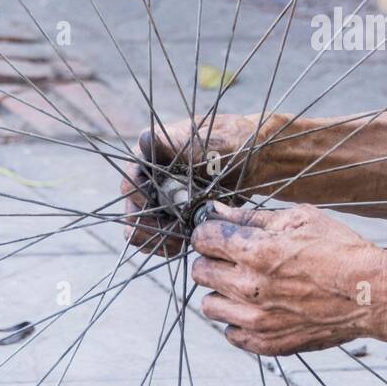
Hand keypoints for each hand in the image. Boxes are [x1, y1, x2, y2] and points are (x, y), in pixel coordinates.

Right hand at [124, 114, 262, 257]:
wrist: (255, 160)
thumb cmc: (231, 143)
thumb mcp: (203, 141)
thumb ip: (173, 145)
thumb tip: (144, 139)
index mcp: (150, 157)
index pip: (131, 183)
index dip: (139, 199)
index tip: (160, 207)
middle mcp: (149, 180)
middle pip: (132, 212)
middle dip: (150, 226)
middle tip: (175, 231)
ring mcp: (160, 202)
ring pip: (142, 231)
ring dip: (158, 239)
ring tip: (182, 239)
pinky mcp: (173, 220)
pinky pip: (158, 241)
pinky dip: (167, 246)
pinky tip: (184, 244)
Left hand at [190, 202, 386, 354]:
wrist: (371, 294)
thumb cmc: (340, 250)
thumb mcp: (300, 219)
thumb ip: (253, 216)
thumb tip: (217, 211)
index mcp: (257, 251)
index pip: (203, 239)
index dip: (210, 232)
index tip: (221, 234)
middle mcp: (250, 287)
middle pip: (200, 272)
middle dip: (214, 260)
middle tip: (236, 257)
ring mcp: (257, 320)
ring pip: (208, 305)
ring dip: (222, 292)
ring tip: (247, 284)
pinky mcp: (266, 343)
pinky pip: (229, 333)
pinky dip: (237, 320)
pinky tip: (258, 306)